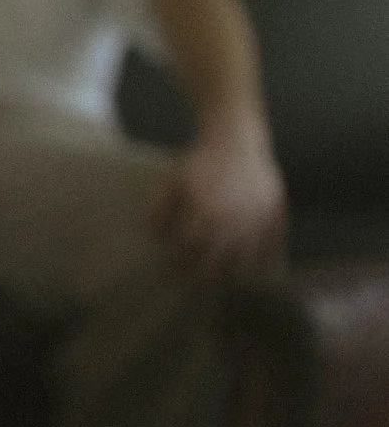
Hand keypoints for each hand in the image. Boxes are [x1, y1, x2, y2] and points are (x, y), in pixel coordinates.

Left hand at [151, 125, 285, 273]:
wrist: (236, 139)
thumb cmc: (199, 162)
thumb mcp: (171, 181)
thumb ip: (159, 208)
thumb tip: (151, 234)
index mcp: (205, 209)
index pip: (188, 248)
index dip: (177, 262)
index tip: (167, 273)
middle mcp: (233, 216)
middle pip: (218, 259)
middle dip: (202, 276)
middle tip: (192, 287)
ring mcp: (257, 216)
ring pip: (246, 258)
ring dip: (233, 274)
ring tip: (222, 284)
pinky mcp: (275, 212)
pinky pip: (272, 244)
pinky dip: (263, 259)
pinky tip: (252, 270)